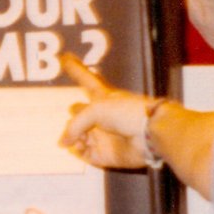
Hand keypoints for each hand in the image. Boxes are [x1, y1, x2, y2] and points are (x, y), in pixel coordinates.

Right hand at [59, 52, 154, 168]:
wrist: (149, 134)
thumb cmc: (128, 113)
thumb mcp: (95, 110)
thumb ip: (75, 125)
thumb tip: (64, 142)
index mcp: (103, 97)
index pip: (86, 81)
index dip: (76, 70)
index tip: (65, 58)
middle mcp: (103, 116)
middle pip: (79, 114)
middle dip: (74, 118)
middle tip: (77, 121)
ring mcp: (104, 136)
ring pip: (78, 136)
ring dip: (74, 136)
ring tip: (81, 138)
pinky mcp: (105, 154)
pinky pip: (84, 154)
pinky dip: (78, 151)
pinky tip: (81, 146)